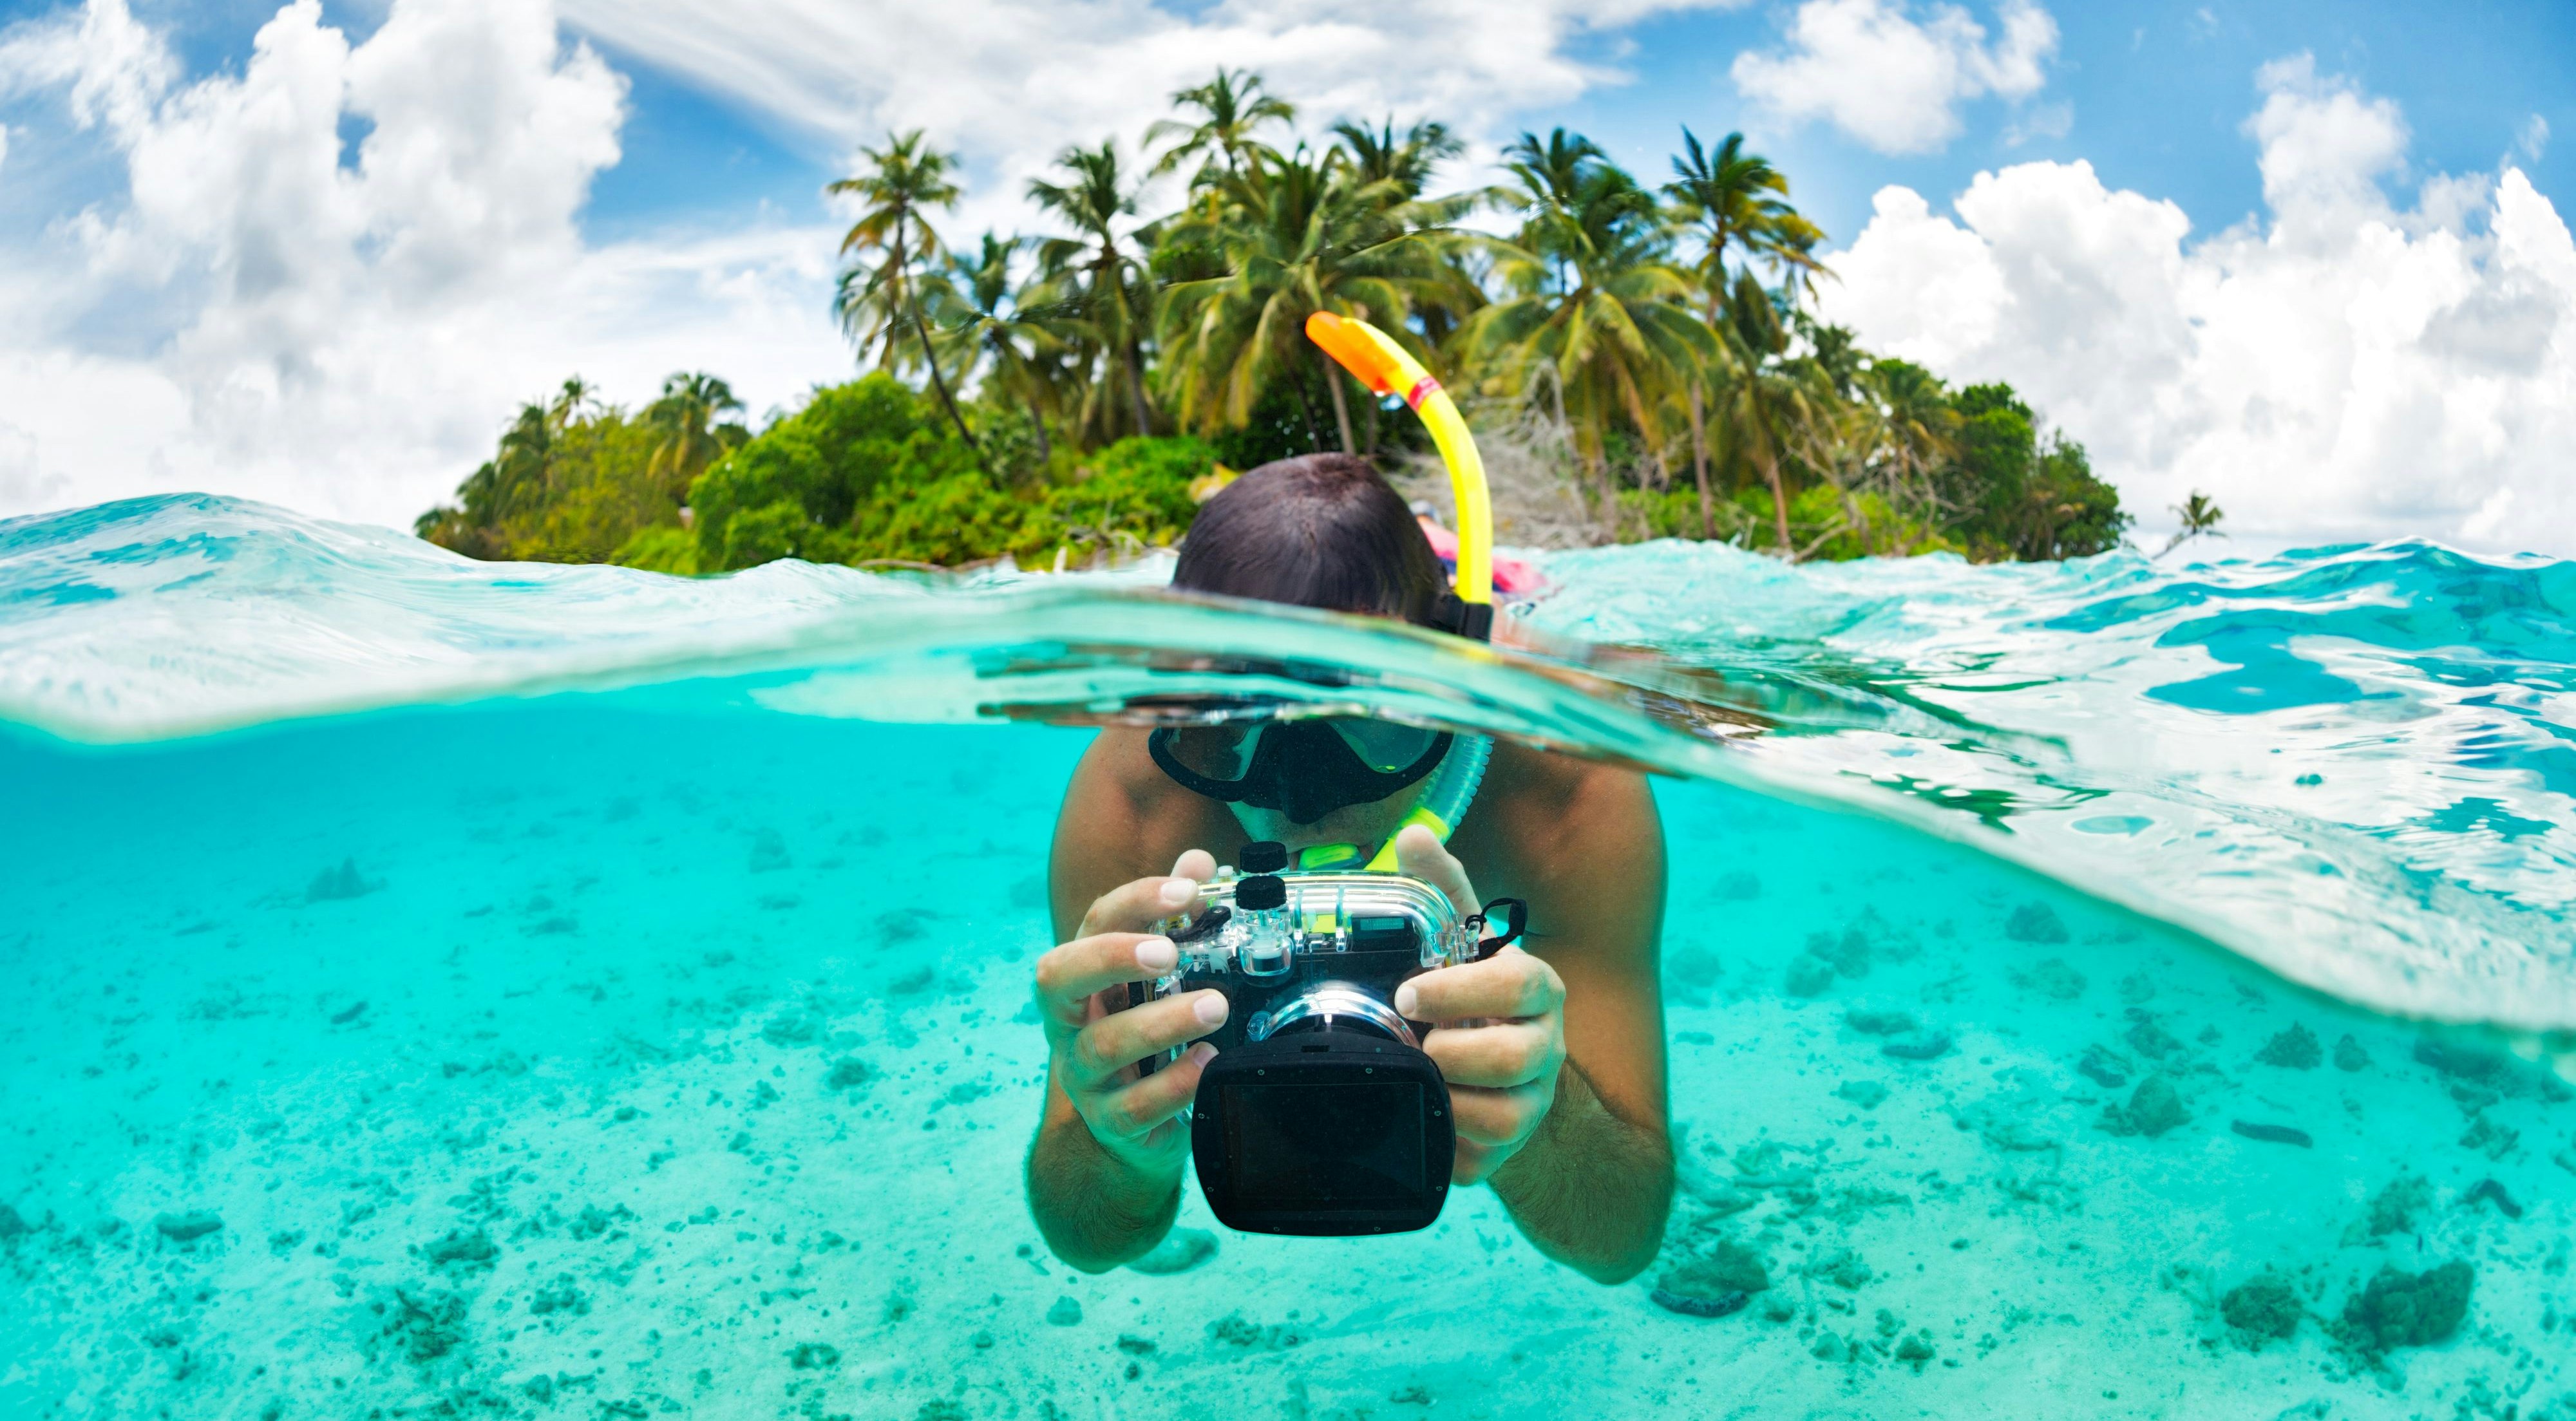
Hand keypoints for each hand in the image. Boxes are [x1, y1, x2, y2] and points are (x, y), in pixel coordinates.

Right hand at [1031, 850, 1230, 1177]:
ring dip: (1162, 1022)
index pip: (1094, 922)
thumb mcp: (1154, 977)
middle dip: (1113, 957)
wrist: (1133, 1127)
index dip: (1137, 901)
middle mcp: (1071, 1020)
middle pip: (1060, 977)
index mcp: (1083, 974)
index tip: (1187, 890)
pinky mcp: (1110, 1120)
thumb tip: (1198, 861)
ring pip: (1104, 1044)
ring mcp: (1083, 1073)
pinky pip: (1134, 1107)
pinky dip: (1174, 1084)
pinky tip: (1208, 1063)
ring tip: (1214, 1007)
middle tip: (1170, 952)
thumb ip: (1175, 917)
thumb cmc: (1144, 1032)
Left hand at [1391, 825, 1566, 1184]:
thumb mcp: (1462, 944)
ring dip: (1446, 1098)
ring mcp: (1533, 1103)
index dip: (1459, 992)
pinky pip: (1477, 1159)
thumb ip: (1443, 891)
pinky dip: (1443, 1141)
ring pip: (1500, 1117)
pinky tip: (1426, 1116)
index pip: (1517, 985)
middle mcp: (1547, 1048)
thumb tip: (1413, 834)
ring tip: (1419, 1078)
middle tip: (1412, 1042)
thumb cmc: (1472, 1001)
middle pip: (1511, 1058)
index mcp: (1538, 990)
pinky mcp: (1509, 1151)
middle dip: (1449, 1053)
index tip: (1408, 996)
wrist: (1497, 1079)